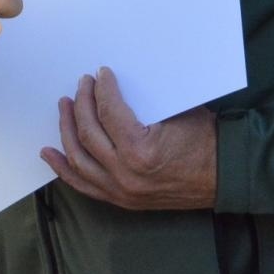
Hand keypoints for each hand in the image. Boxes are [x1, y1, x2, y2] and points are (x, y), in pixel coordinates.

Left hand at [41, 67, 217, 210]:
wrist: (224, 176)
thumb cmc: (204, 139)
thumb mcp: (175, 112)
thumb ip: (142, 102)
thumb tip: (113, 83)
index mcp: (139, 149)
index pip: (108, 112)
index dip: (102, 89)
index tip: (100, 74)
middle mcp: (125, 174)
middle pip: (88, 132)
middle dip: (82, 103)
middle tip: (81, 85)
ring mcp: (121, 190)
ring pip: (80, 157)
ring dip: (67, 129)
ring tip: (63, 107)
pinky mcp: (121, 199)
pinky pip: (84, 184)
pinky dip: (64, 168)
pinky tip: (49, 153)